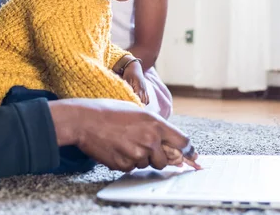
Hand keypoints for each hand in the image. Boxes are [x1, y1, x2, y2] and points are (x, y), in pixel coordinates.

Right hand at [48, 98, 200, 171]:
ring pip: (147, 164)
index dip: (189, 152)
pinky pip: (132, 168)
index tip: (193, 159)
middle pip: (166, 160)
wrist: (85, 120)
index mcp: (156, 124)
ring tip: (125, 142)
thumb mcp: (138, 112)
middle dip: (158, 157)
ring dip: (140, 158)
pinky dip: (126, 161)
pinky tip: (116, 148)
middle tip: (143, 147)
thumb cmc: (110, 111)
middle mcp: (150, 140)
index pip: (183, 142)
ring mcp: (137, 154)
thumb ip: (155, 127)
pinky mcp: (124, 164)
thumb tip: (169, 144)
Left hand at [122, 62, 148, 104]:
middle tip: (132, 110)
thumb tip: (125, 97)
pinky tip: (139, 104)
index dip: (135, 105)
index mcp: (139, 87)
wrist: (134, 66)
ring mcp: (145, 90)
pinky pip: (147, 99)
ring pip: (146, 101)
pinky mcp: (145, 89)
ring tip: (135, 108)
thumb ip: (127, 88)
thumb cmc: (129, 73)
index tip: (130, 108)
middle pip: (144, 102)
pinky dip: (144, 102)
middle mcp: (144, 89)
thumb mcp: (126, 79)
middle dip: (138, 106)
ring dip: (142, 105)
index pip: (139, 99)